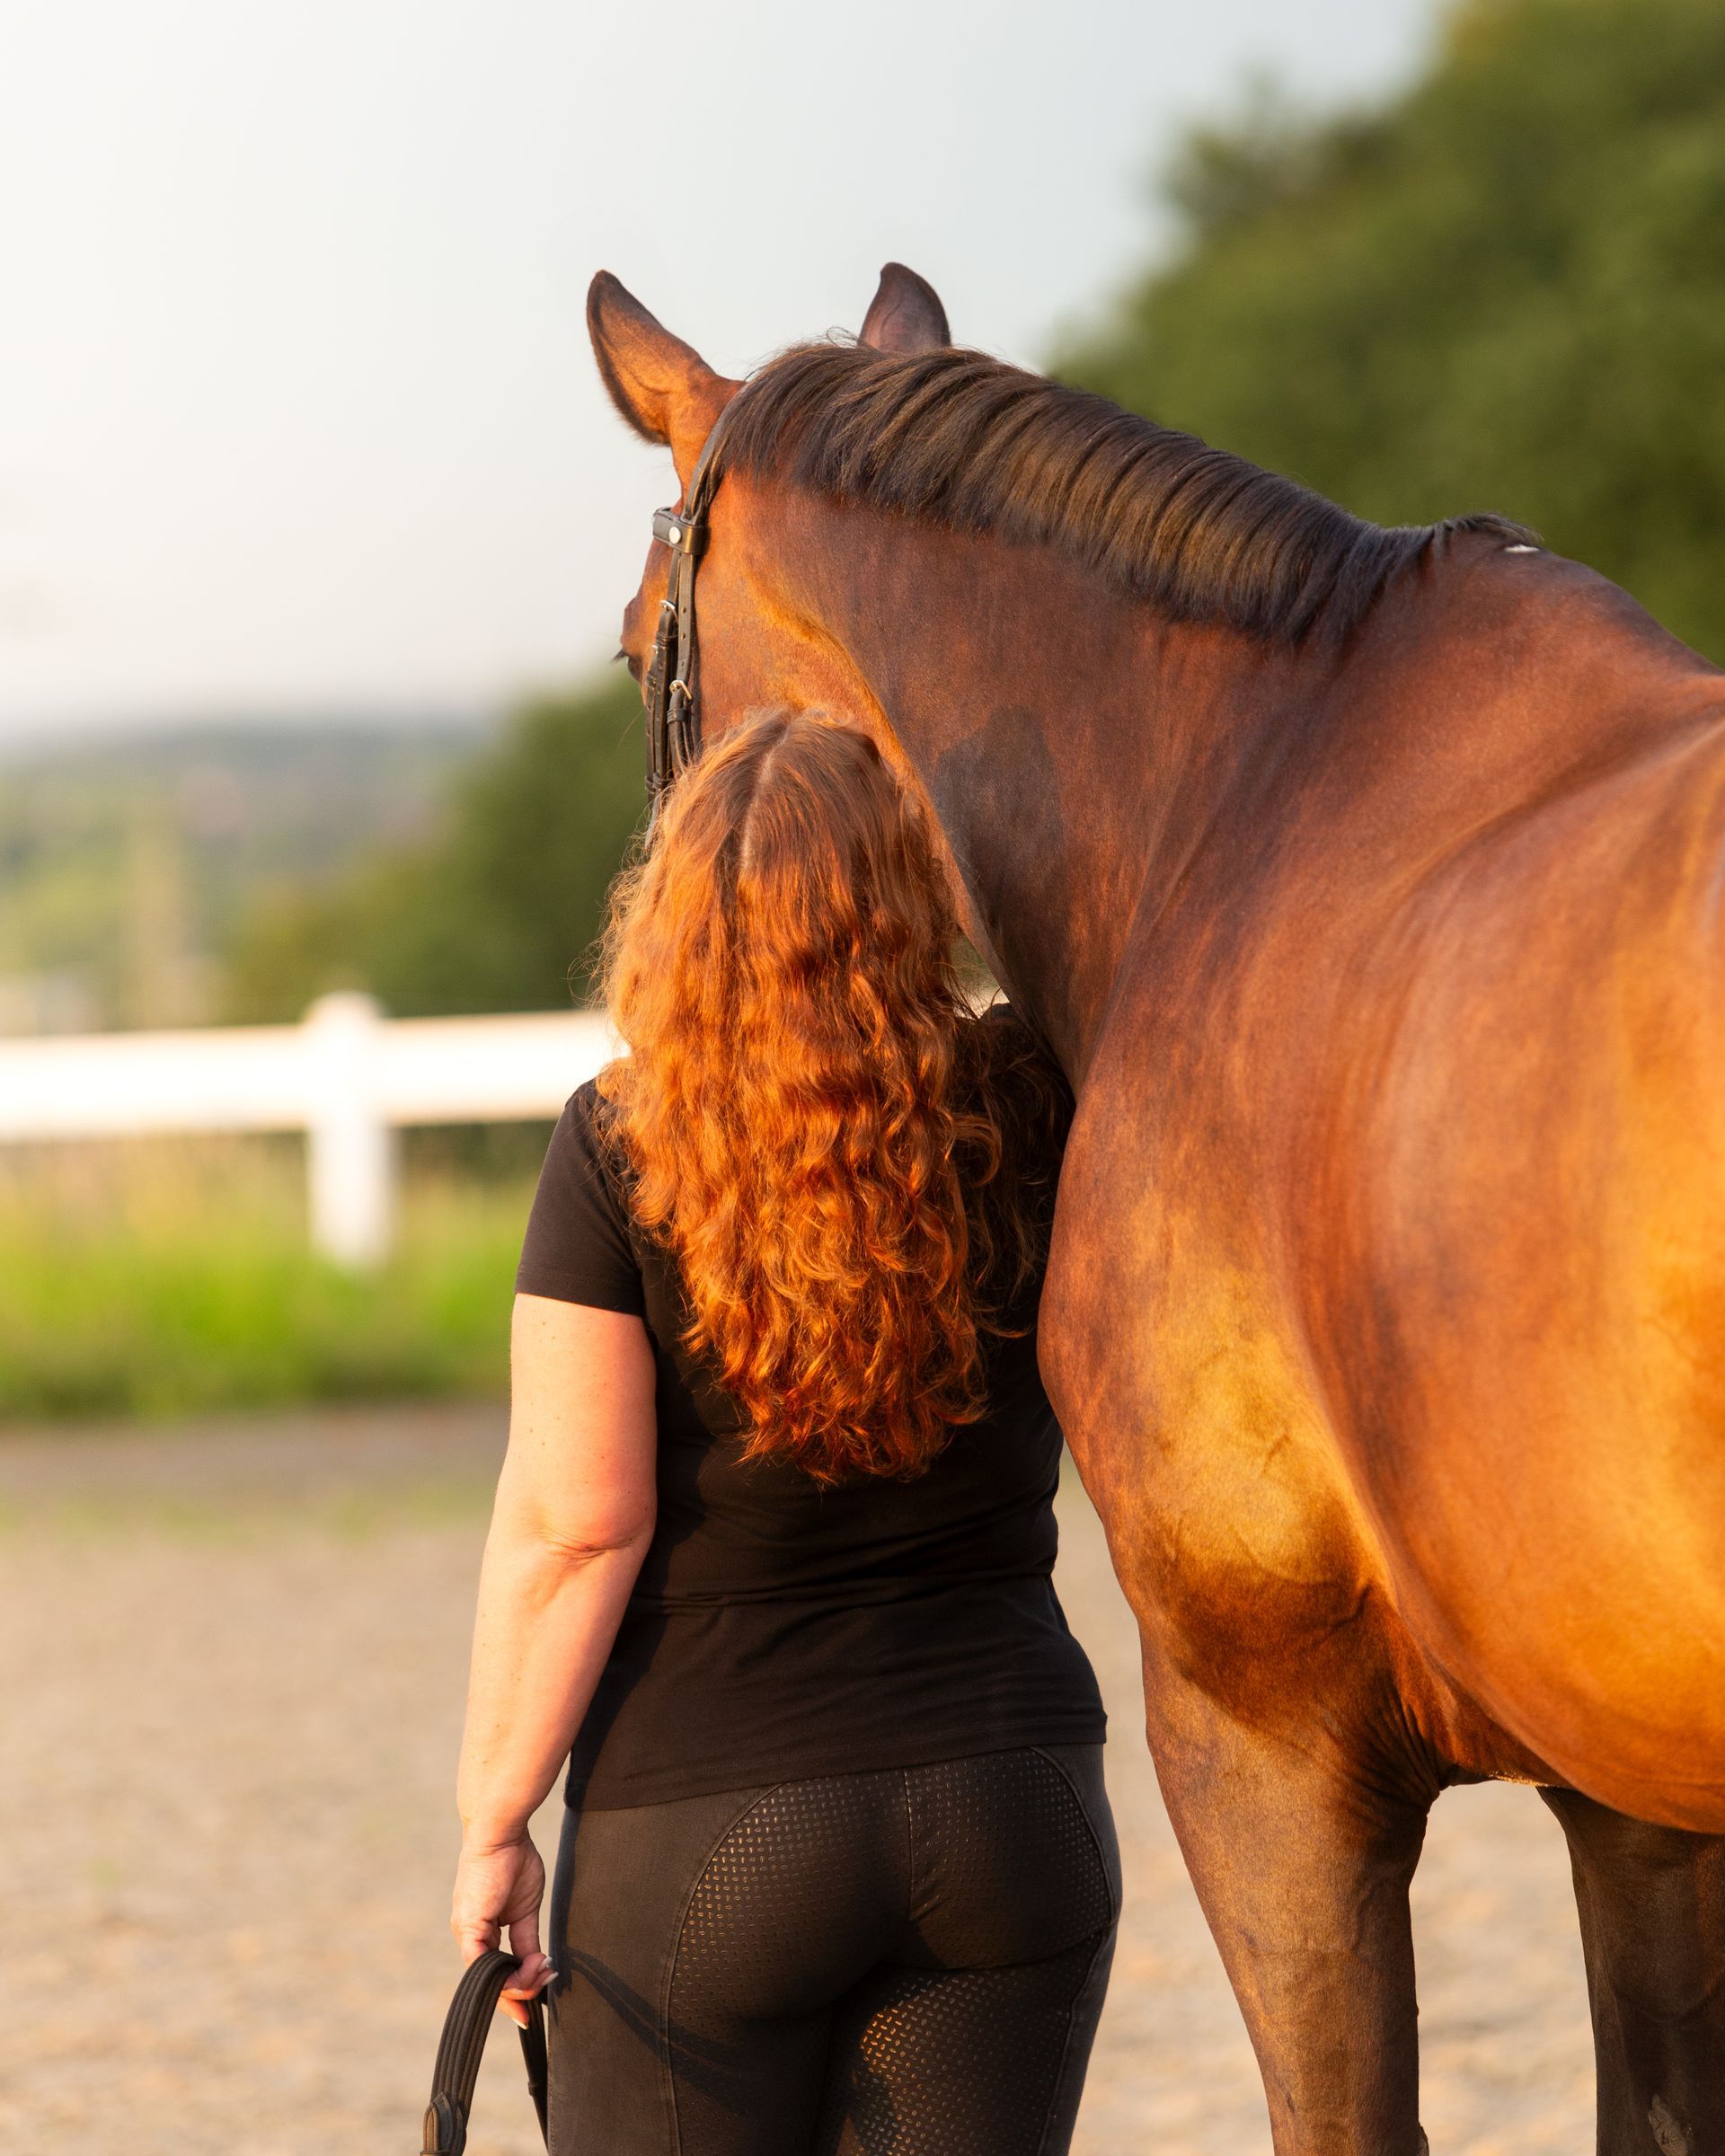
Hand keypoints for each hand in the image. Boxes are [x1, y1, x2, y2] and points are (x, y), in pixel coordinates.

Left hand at [451, 1831, 552, 2028]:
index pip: (498, 1970)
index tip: (535, 2006)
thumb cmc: (514, 1860)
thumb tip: (540, 1967)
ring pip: (486, 1977)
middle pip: (490, 1980)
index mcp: (484, 1929)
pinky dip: (501, 1977)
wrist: (501, 1832)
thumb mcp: (527, 1909)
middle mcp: (471, 1935)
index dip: (515, 1991)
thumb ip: (529, 1940)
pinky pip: (480, 1964)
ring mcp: (467, 1932)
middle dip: (516, 1997)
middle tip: (542, 1995)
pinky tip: (523, 1978)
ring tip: (540, 1976)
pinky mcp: (469, 1926)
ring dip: (515, 1986)